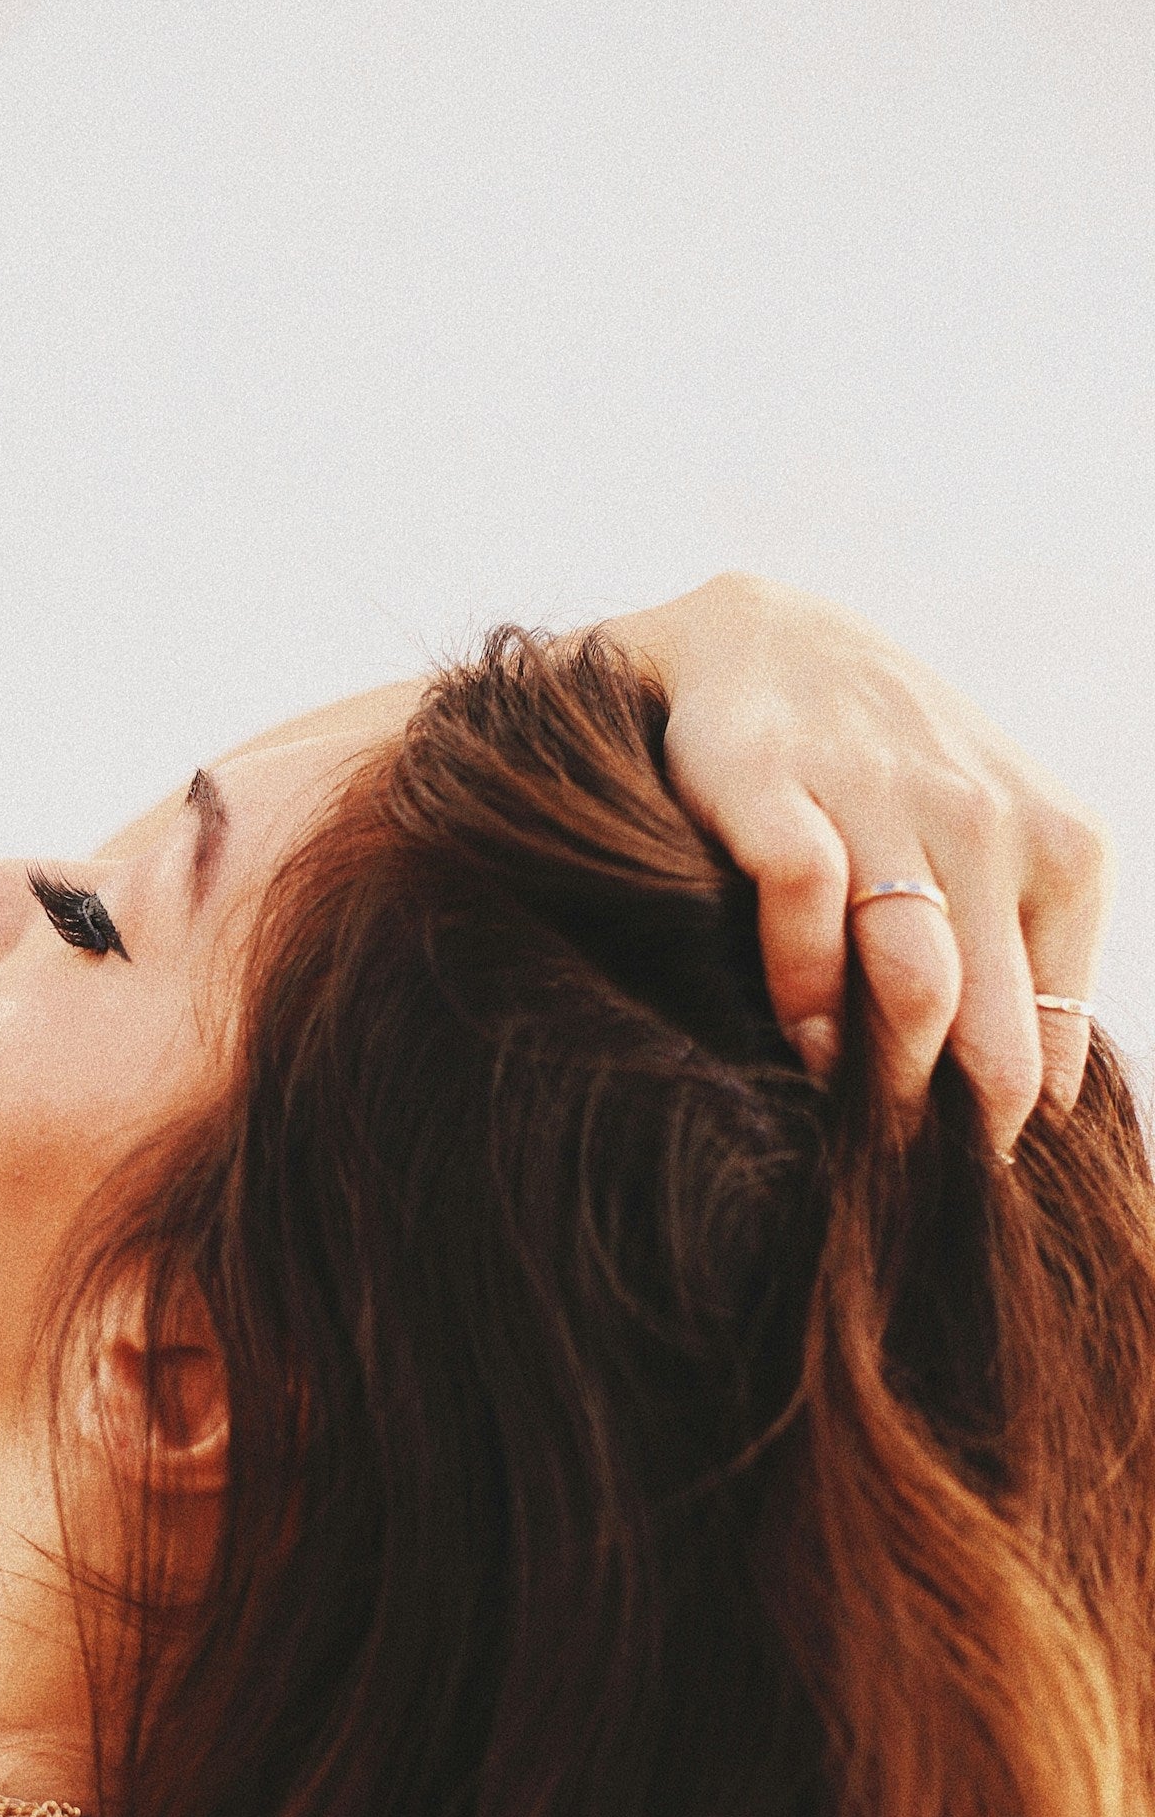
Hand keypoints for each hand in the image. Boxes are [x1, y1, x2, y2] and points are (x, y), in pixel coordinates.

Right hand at [607, 573, 1114, 1152]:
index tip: (958, 1160)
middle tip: (901, 1176)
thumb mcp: (985, 849)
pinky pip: (806, 909)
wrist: (761, 640)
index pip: (1051, 1033)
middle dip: (948, 1124)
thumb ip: (1014, 958)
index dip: (1004, 1116)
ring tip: (846, 1116)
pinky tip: (791, 1034)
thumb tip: (1024, 1107)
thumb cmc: (884, 778)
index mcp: (1056, 845)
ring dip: (878, 1075)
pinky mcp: (776, 781)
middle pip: (990, 1029)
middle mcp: (982, 818)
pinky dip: (798, 991)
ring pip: (915, 981)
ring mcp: (880, 797)